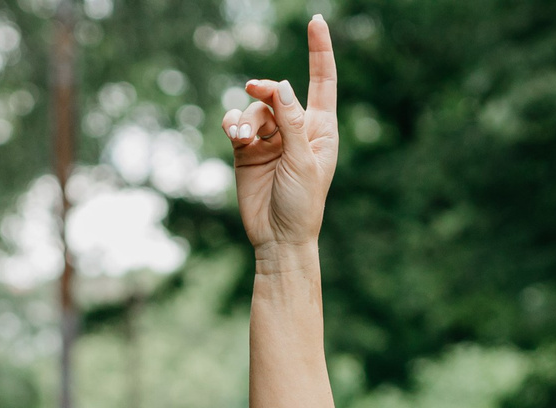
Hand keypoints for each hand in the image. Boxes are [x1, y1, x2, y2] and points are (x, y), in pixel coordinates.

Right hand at [223, 14, 339, 253]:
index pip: (322, 81)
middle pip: (278, 92)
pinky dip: (233, 123)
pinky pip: (237, 123)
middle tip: (255, 90)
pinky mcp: (247, 149)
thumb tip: (282, 86)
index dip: (319, 50)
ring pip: (254, 107)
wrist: (278, 238)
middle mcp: (296, 128)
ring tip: (241, 135)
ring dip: (246, 116)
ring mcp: (271, 138)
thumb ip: (292, 122)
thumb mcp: (302, 161)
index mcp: (321, 129)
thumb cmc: (302, 203)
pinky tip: (233, 134)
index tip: (316, 20)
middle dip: (265, 90)